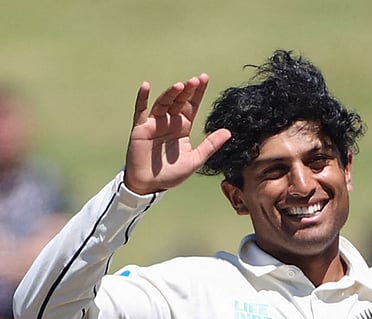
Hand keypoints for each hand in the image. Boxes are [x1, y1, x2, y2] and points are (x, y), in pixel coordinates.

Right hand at [123, 74, 230, 195]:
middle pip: (179, 102)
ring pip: (163, 103)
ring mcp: (154, 123)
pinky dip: (143, 98)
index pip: (192, 106)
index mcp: (183, 127)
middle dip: (187, 90)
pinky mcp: (141, 127)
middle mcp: (169, 122)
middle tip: (196, 80)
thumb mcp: (196, 159)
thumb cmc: (172, 173)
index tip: (204, 78)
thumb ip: (210, 145)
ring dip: (171, 93)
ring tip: (180, 85)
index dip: (198, 93)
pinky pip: (141, 110)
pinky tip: (146, 86)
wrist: (150, 185)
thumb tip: (228, 132)